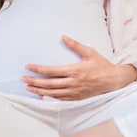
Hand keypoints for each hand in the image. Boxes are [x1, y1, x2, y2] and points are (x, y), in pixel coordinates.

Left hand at [22, 36, 136, 100]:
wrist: (113, 80)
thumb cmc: (101, 65)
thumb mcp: (89, 52)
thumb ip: (75, 45)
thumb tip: (63, 37)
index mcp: (74, 70)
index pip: (51, 71)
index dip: (38, 69)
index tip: (28, 67)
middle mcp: (72, 82)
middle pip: (48, 84)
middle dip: (34, 81)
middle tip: (22, 79)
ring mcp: (74, 92)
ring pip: (52, 93)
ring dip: (39, 90)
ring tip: (28, 88)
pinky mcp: (76, 97)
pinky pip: (60, 99)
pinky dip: (49, 97)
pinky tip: (42, 95)